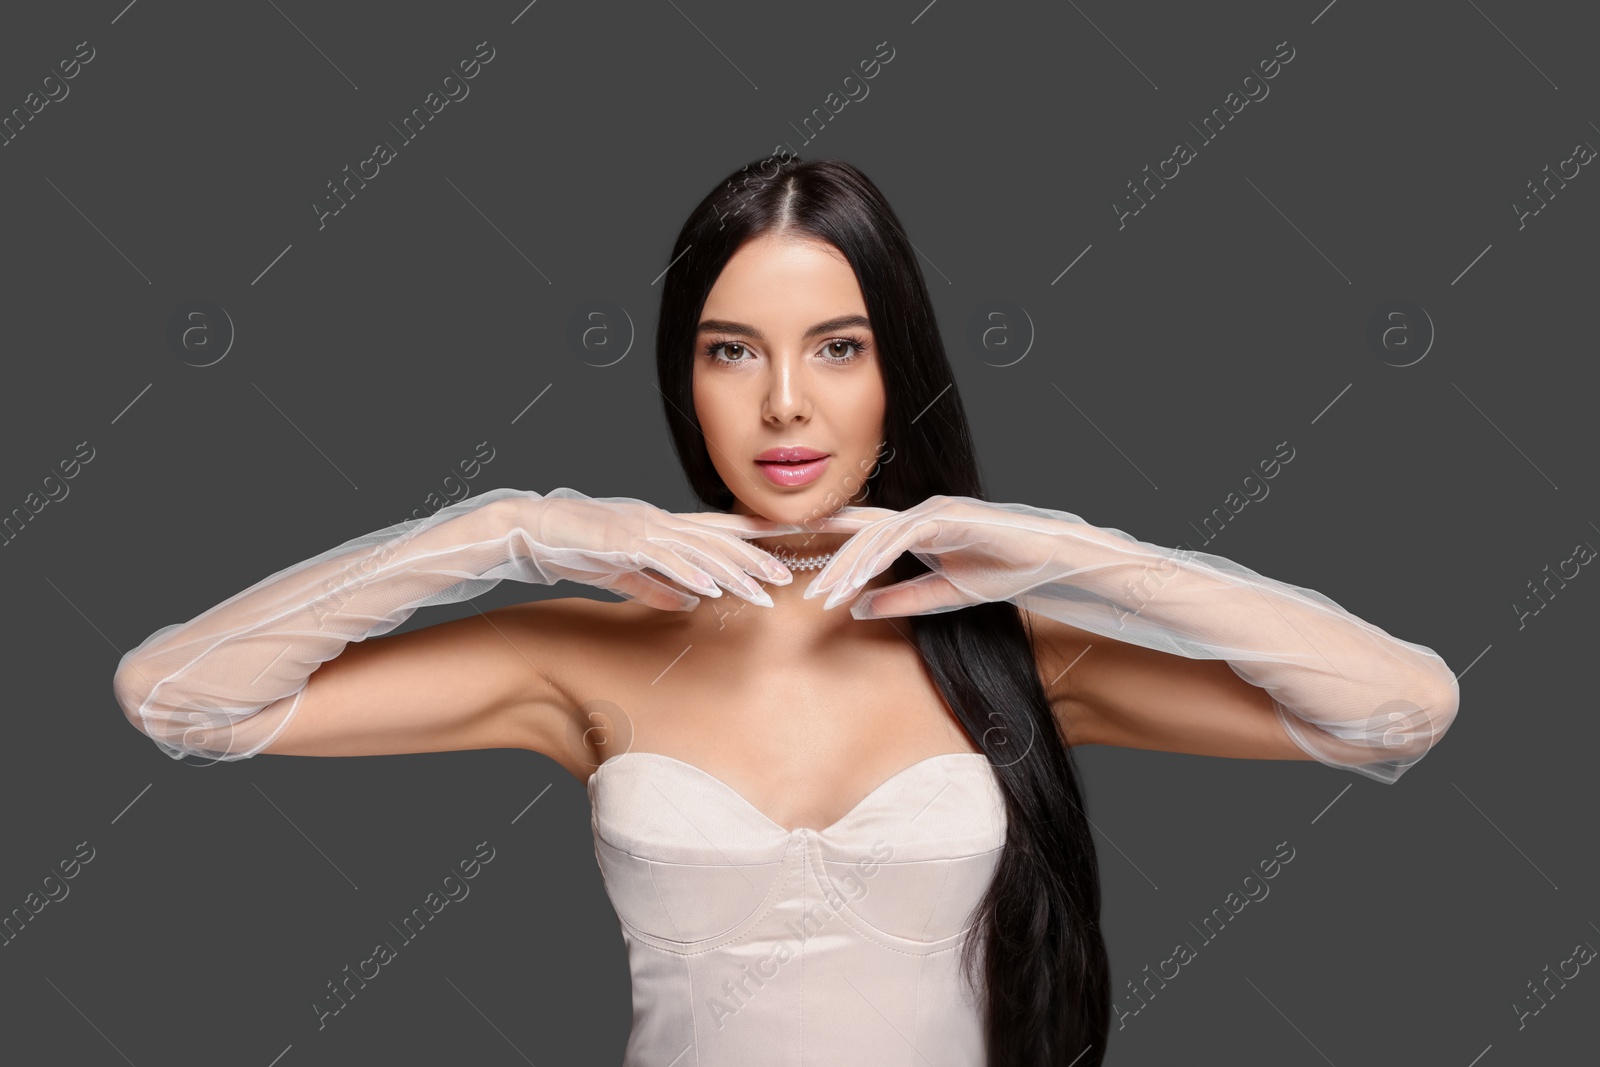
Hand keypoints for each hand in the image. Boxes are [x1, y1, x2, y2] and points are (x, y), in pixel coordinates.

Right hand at [520, 491, 818, 611]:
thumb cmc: (578, 547)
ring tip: (761, 590)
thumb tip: (693, 602)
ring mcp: (644, 529)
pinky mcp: (623, 540)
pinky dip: (686, 572)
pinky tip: (709, 588)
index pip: (720, 532)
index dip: (756, 540)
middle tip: (788, 580)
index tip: (789, 551)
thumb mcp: (625, 572)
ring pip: (699, 550)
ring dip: (732, 571)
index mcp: (665, 528)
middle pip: (719, 541)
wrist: (533, 526)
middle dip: (756, 560)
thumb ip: (658, 586)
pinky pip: (661, 558)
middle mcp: (662, 523)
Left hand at [801, 495, 1066, 617]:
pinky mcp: (948, 516)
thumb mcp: (943, 595)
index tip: (786, 551)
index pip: (858, 531)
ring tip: (827, 595)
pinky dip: (880, 556)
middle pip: (856, 529)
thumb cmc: (1001, 569)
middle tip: (799, 584)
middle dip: (821, 551)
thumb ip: (902, 600)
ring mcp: (931, 511)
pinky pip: (904, 536)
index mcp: (912, 529)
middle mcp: (916, 514)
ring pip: (876, 536)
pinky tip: (861, 577)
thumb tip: (858, 610)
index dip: (820, 537)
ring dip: (850, 566)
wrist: (1046, 558)